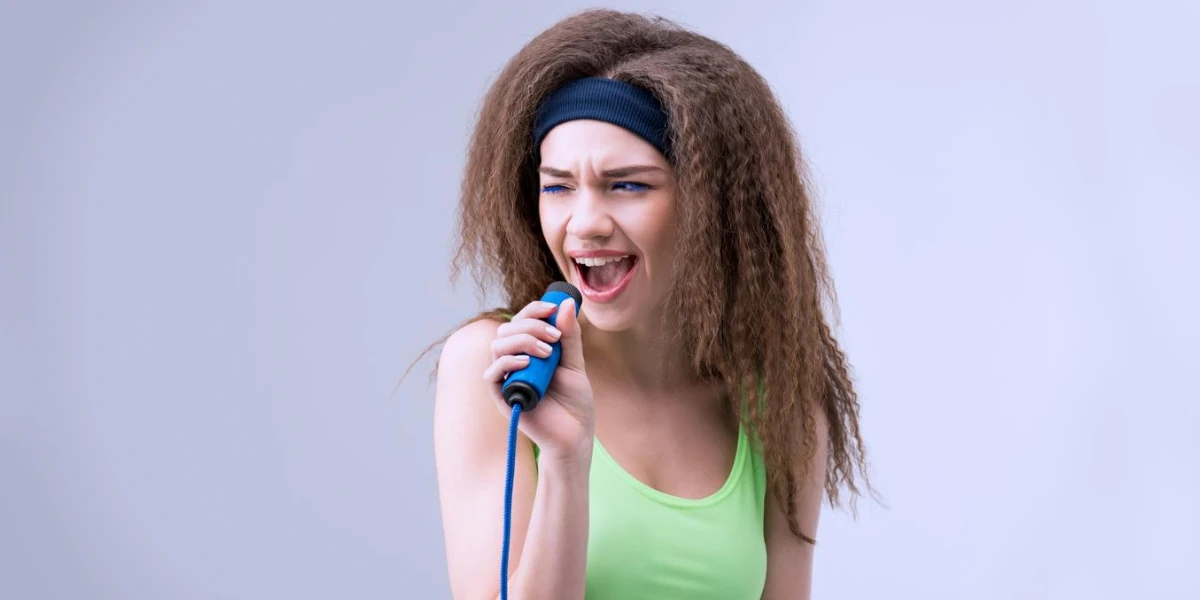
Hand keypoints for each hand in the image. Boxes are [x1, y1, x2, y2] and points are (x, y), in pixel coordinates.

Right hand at [482, 298, 592, 459]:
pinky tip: (527, 363)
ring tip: (547, 353)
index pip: (520, 321)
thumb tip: (566, 303)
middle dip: (531, 326)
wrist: (575, 433)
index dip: (533, 310)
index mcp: (530, 351)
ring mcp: (507, 379)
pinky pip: (491, 374)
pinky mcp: (502, 398)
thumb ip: (569, 335)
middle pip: (506, 330)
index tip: (552, 309)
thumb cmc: (574, 401)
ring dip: (522, 341)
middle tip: (555, 338)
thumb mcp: (575, 363)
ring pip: (497, 346)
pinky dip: (507, 363)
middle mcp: (515, 362)